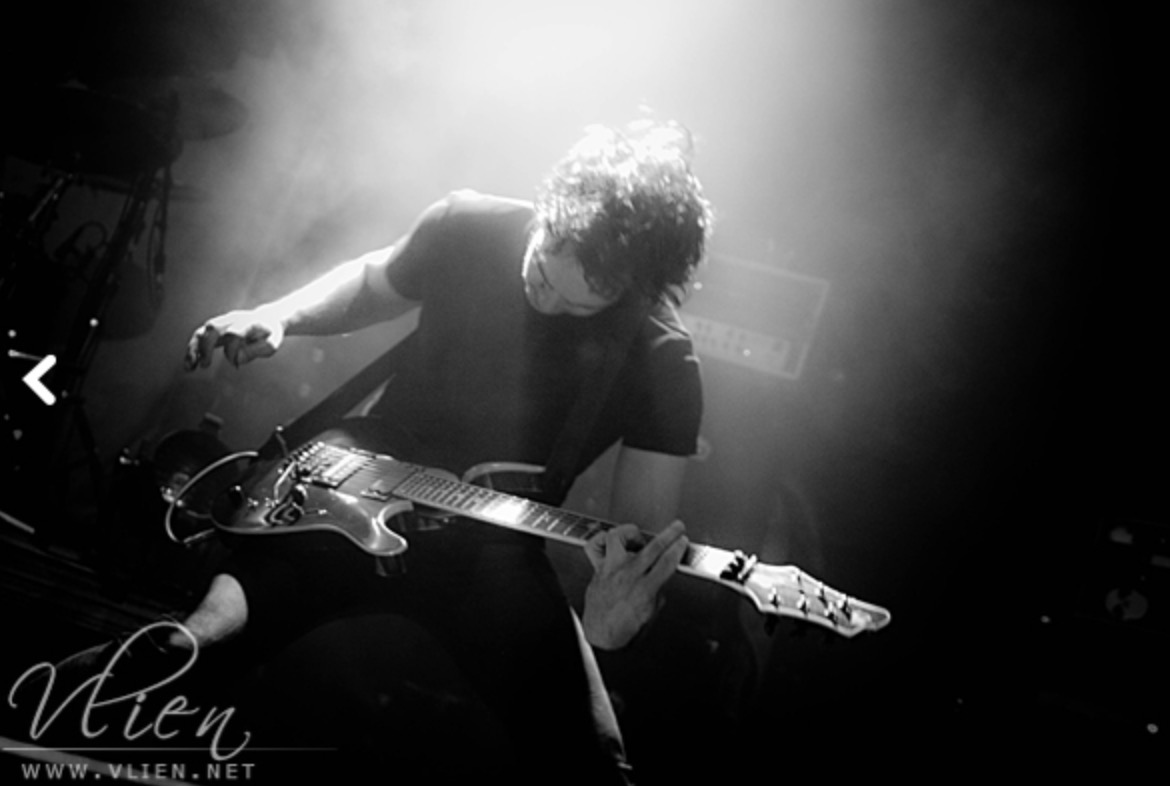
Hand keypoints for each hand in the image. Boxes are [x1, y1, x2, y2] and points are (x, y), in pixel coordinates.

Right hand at [185, 307, 284, 369]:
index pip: (234, 333)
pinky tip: (189, 366)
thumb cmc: (269, 334)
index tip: (235, 364)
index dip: (232, 350)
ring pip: (203, 331)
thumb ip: (256, 351)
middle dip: (206, 347)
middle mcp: (232, 319)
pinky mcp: (216, 330)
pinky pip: (200, 337)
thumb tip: (236, 359)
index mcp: (248, 321)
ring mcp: (223, 323)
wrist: (267, 319)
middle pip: (213, 328)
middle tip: (205, 365)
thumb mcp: (271, 344)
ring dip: (194, 349)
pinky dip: (192, 351)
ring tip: (189, 367)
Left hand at [582, 520, 687, 649]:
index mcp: (644, 589)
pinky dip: (602, 540)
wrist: (601, 634)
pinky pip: (594, 546)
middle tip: (676, 527)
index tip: (682, 540)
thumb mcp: (651, 613)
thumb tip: (662, 576)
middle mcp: (627, 576)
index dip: (677, 548)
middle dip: (668, 534)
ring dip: (632, 533)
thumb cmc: (624, 628)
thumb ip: (658, 590)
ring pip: (619, 537)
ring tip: (638, 537)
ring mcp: (610, 569)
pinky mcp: (597, 568)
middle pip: (652, 547)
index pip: (666, 562)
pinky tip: (612, 543)